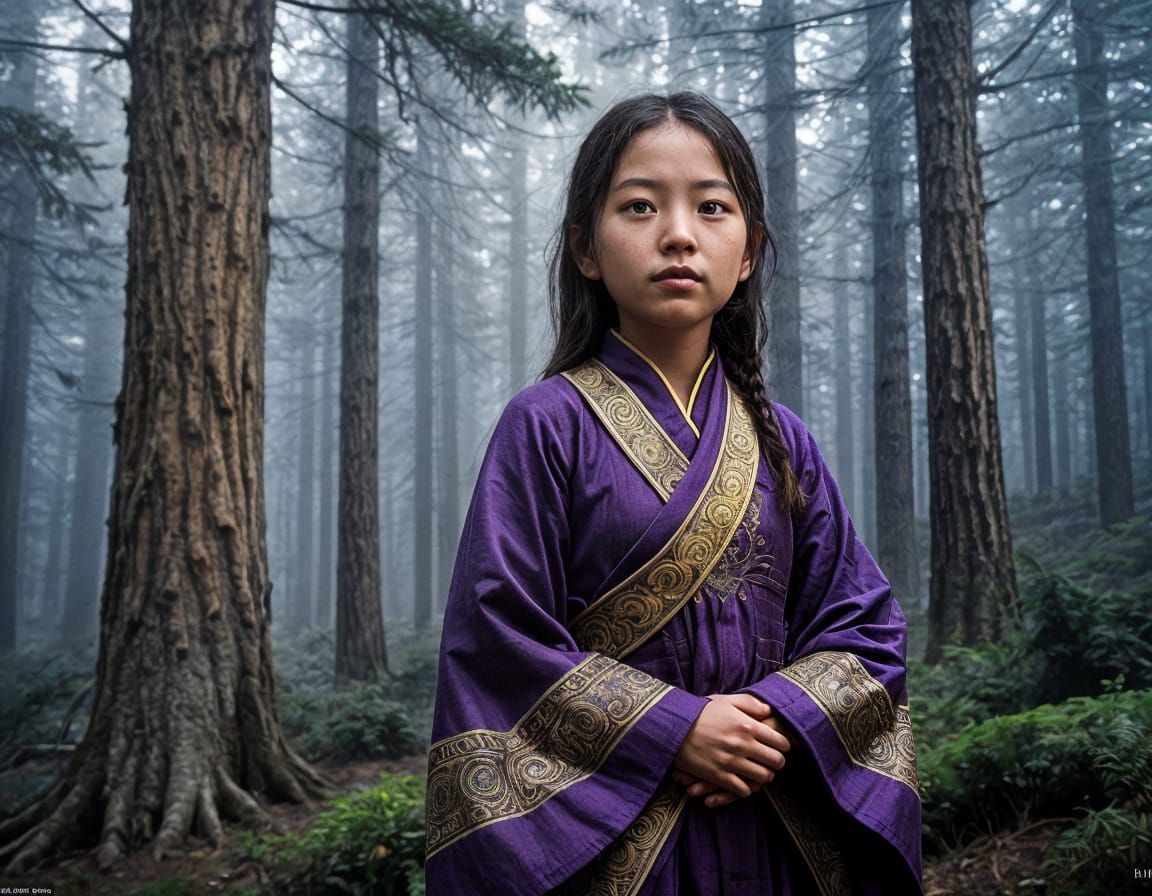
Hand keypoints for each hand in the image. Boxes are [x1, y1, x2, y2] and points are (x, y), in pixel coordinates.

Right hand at [673, 694, 789, 805]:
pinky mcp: (718, 776)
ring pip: (763, 777)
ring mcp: (731, 762)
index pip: (780, 741)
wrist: (673, 727)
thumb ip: (750, 704)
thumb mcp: (725, 700)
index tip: (780, 747)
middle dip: (777, 762)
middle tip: (772, 761)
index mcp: (747, 725)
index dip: (784, 746)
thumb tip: (768, 711)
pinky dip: (746, 788)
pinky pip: (743, 790)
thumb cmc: (700, 712)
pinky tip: (743, 782)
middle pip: (776, 761)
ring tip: (760, 772)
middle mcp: (742, 744)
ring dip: (764, 776)